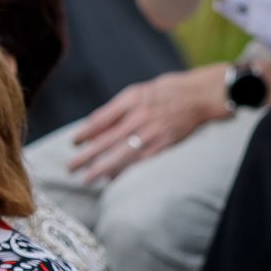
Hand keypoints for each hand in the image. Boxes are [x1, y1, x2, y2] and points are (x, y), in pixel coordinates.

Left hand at [67, 66, 229, 182]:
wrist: (199, 95)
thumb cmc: (165, 91)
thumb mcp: (139, 91)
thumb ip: (117, 108)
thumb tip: (94, 128)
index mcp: (131, 100)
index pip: (101, 119)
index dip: (85, 133)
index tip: (73, 143)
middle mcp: (140, 116)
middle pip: (107, 140)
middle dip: (86, 156)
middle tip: (70, 168)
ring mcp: (153, 132)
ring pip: (122, 154)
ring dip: (102, 168)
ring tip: (87, 178)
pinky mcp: (164, 144)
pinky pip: (140, 161)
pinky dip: (125, 170)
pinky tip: (113, 178)